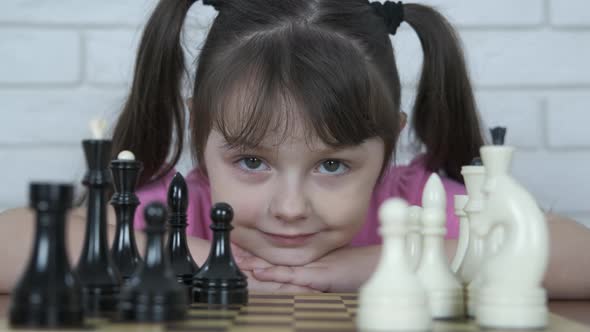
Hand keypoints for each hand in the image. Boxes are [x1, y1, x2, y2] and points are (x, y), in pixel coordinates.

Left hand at [243, 245, 380, 292]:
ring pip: (276, 265)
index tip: (238, 248)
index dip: (256, 252)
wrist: (372, 267)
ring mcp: (308, 267)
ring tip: (236, 258)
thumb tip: (294, 275)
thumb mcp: (327, 270)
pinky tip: (259, 273)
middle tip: (230, 249)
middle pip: (271, 257)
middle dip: (250, 255)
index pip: (275, 255)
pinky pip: (291, 276)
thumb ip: (310, 272)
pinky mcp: (315, 276)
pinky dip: (275, 274)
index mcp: (304, 258)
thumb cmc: (353, 269)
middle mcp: (303, 260)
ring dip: (255, 262)